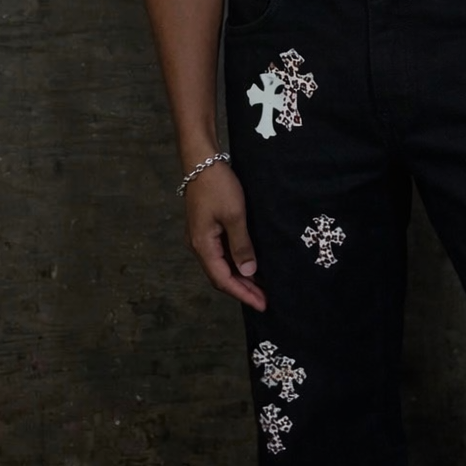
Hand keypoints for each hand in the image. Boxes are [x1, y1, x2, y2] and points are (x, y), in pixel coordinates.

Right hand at [183, 162, 266, 311]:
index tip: (262, 305)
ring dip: (241, 279)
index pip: (223, 279)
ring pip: (222, 266)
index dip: (243, 294)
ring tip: (262, 288)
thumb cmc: (218, 185)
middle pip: (221, 276)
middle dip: (243, 290)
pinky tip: (251, 266)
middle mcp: (199, 246)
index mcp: (203, 246)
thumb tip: (248, 273)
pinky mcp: (207, 229)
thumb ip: (241, 245)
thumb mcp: (235, 215)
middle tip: (266, 301)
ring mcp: (202, 238)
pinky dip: (237, 264)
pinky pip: (222, 254)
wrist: (202, 161)